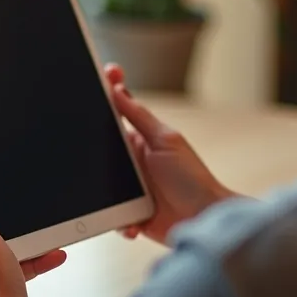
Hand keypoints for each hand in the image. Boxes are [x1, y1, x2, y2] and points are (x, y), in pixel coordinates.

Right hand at [106, 64, 236, 244]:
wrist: (205, 219)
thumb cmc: (193, 178)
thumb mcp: (166, 140)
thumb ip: (140, 116)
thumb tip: (117, 89)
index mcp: (140, 140)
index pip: (118, 113)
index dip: (108, 93)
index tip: (100, 74)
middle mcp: (132, 162)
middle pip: (101, 148)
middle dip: (91, 150)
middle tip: (91, 152)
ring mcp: (129, 188)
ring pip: (99, 184)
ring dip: (103, 193)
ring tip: (121, 198)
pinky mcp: (129, 214)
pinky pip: (110, 215)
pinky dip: (120, 220)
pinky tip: (134, 221)